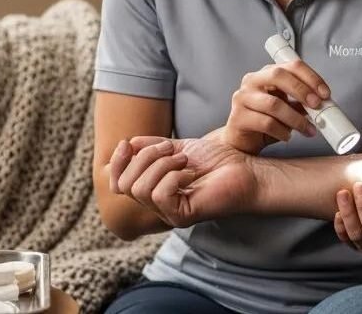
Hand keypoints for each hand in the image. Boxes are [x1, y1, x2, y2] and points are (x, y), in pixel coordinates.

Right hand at [108, 131, 256, 226]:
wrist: (244, 169)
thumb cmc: (215, 160)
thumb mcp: (177, 148)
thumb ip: (151, 147)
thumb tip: (128, 144)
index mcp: (153, 190)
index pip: (118, 185)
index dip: (116, 163)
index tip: (127, 144)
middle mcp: (157, 206)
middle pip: (126, 185)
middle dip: (145, 158)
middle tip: (171, 149)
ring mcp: (168, 214)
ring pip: (140, 189)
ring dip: (161, 165)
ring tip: (184, 160)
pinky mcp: (181, 217)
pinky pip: (159, 196)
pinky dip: (172, 177)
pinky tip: (190, 174)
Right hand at [222, 61, 329, 153]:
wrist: (241, 140)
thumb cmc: (263, 121)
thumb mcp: (287, 108)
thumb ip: (302, 103)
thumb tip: (323, 104)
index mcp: (267, 74)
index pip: (292, 66)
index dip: (311, 77)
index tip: (325, 93)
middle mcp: (253, 81)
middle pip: (279, 76)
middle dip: (302, 91)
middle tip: (316, 106)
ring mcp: (243, 98)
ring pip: (274, 104)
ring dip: (296, 118)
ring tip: (307, 128)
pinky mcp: (238, 117)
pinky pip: (266, 123)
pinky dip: (282, 131)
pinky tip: (287, 136)